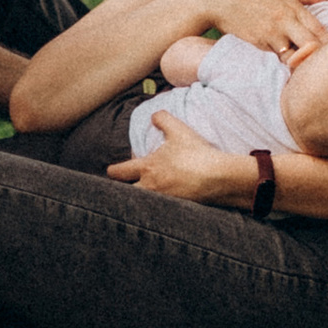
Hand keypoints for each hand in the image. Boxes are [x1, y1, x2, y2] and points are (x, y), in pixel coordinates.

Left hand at [112, 119, 241, 200]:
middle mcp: (151, 188)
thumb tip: (154, 116)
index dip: (113, 171)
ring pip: (142, 203)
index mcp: (147, 169)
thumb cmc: (195, 154)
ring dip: (140, 198)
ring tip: (143, 195)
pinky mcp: (175, 211)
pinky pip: (160, 211)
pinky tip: (165, 200)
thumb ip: (163, 119)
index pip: (120, 172)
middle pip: (127, 194)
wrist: (217, 178)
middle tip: (124, 186)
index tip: (111, 170)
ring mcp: (163, 201)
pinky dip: (158, 206)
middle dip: (123, 190)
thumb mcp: (178, 130)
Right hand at [185, 0, 327, 59]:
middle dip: (318, 58)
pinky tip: (286, 68)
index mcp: (294, 8)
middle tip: (324, 68)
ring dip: (299, 62)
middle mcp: (286, 20)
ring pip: (294, 56)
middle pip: (311, 45)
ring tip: (306, 72)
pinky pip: (276, 58)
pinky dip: (282, 64)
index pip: (319, 30)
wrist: (222, 0)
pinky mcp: (259, 43)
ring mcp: (273, 33)